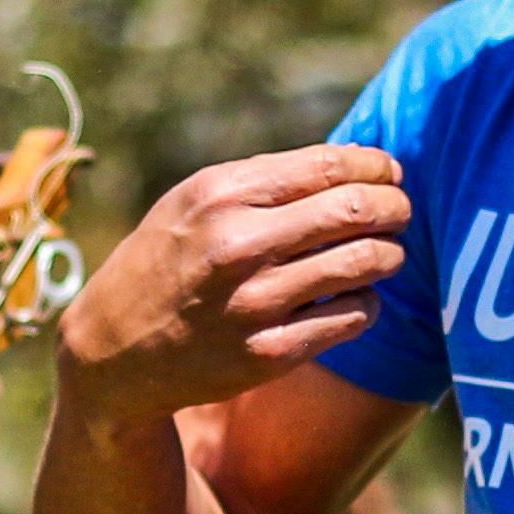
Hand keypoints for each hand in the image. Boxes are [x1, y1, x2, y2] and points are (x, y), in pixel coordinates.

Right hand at [51, 146, 412, 432]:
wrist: (113, 350)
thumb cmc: (166, 261)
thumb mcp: (194, 201)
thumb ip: (265, 179)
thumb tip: (354, 160)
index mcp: (220, 196)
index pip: (327, 166)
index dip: (375, 166)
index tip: (390, 173)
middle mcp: (237, 245)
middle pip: (355, 210)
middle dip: (394, 207)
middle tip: (400, 212)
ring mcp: (254, 302)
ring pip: (364, 263)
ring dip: (388, 255)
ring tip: (385, 254)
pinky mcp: (269, 353)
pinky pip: (352, 316)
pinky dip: (366, 302)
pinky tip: (353, 298)